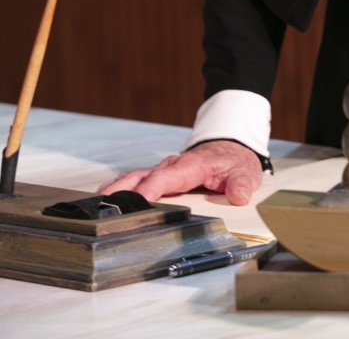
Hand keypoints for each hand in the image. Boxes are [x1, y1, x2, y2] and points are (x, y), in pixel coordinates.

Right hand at [98, 140, 266, 205]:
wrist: (230, 147)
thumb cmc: (234, 160)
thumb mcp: (245, 171)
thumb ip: (242, 183)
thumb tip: (239, 195)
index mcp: (192, 165)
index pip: (169, 177)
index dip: (153, 188)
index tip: (140, 199)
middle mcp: (173, 166)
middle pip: (144, 176)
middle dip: (125, 189)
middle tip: (105, 203)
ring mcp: (165, 170)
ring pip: (136, 177)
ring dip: (118, 189)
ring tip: (98, 203)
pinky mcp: (161, 176)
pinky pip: (138, 180)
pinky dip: (122, 188)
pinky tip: (107, 200)